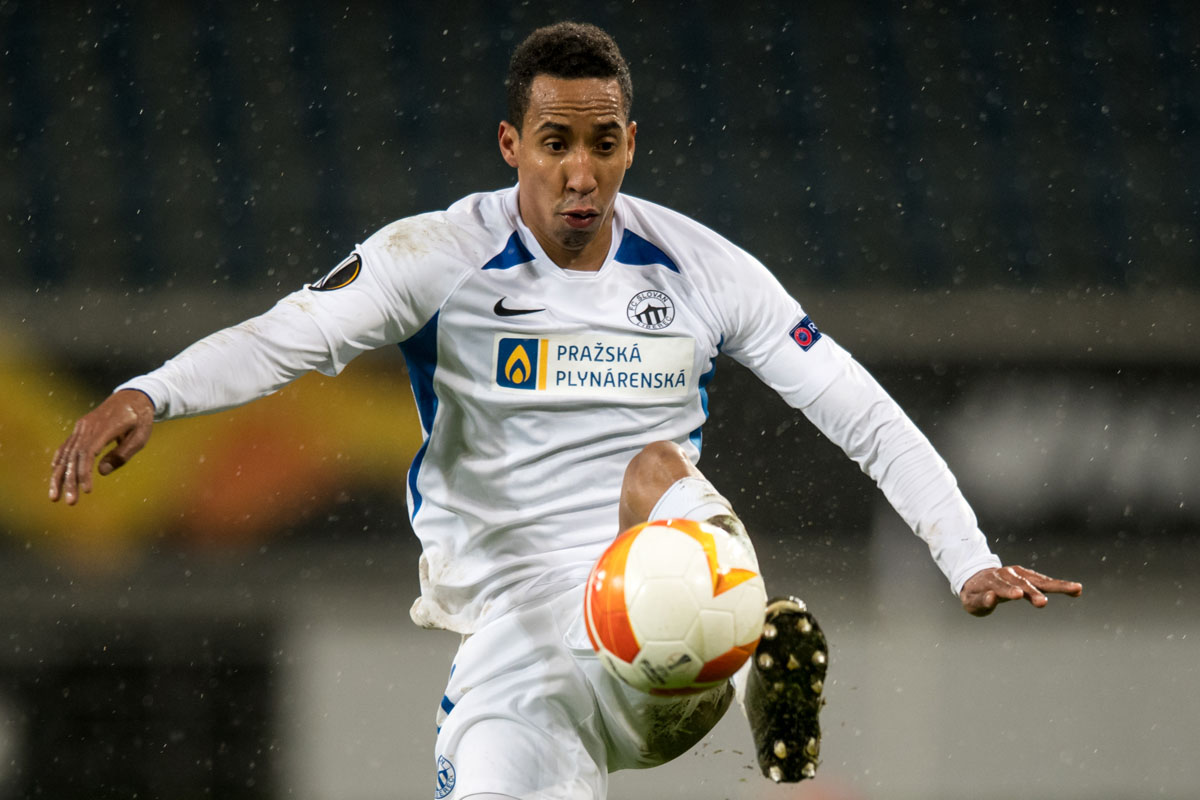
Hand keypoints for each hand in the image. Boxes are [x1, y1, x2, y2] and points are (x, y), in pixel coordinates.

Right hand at [49, 389, 154, 504]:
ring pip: (66, 453)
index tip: (88, 490)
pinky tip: (54, 475)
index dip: (85, 472)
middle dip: (70, 481)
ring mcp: (82, 426)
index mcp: (106, 426)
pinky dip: (59, 461)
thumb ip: (122, 453)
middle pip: (74, 456)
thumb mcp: (141, 436)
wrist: (133, 396)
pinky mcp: (80, 428)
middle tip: (71, 502)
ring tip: (55, 497)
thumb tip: (101, 471)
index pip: (89, 452)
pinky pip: (66, 447)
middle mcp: (89, 426)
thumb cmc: (140, 418)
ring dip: (59, 476)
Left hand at [959, 566, 1081, 616]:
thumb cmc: (974, 594)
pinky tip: (1076, 589)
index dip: (1007, 591)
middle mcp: (1007, 575)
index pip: (999, 587)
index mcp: (991, 581)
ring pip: (1038, 580)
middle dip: (1032, 593)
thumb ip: (981, 601)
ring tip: (1075, 589)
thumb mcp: (971, 601)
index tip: (1017, 595)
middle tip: (1042, 603)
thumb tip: (992, 597)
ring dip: (1055, 585)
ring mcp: (1019, 574)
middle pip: (1022, 583)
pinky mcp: (1029, 576)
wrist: (977, 578)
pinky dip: (1060, 585)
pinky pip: (1045, 581)